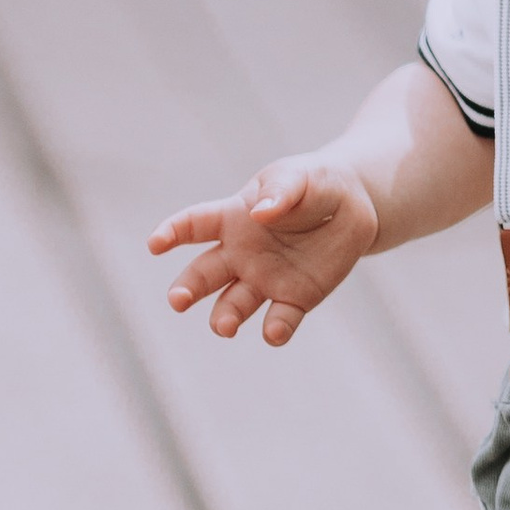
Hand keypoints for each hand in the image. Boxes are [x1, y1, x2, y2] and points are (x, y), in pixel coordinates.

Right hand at [149, 160, 380, 345]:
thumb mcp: (298, 177)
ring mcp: (265, 279)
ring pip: (233, 304)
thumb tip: (259, 214)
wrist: (353, 204)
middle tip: (177, 300)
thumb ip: (279, 192)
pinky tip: (274, 332)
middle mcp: (240, 255)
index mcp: (232, 219)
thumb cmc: (313, 184)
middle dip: (187, 289)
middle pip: (203, 274)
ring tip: (224, 327)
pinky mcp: (296, 298)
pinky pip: (280, 319)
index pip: (193, 225)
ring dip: (225, 317)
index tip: (155, 244)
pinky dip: (275, 329)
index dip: (172, 233)